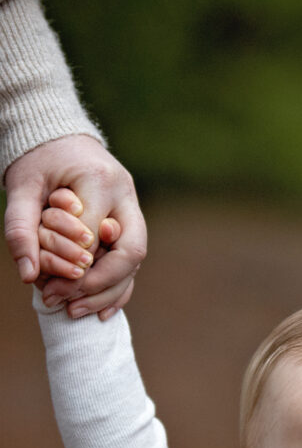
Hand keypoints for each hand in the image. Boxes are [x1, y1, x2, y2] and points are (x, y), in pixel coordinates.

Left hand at [4, 135, 145, 318]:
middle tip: (70, 304)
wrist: (59, 136)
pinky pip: (133, 262)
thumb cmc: (38, 159)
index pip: (94, 236)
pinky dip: (119, 288)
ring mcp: (133, 209)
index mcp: (100, 180)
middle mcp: (126, 196)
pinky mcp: (132, 221)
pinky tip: (101, 311)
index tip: (50, 288)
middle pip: (130, 252)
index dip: (76, 268)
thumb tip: (28, 276)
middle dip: (101, 284)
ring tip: (77, 311)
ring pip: (135, 261)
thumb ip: (21, 228)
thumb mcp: (21, 187)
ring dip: (108, 292)